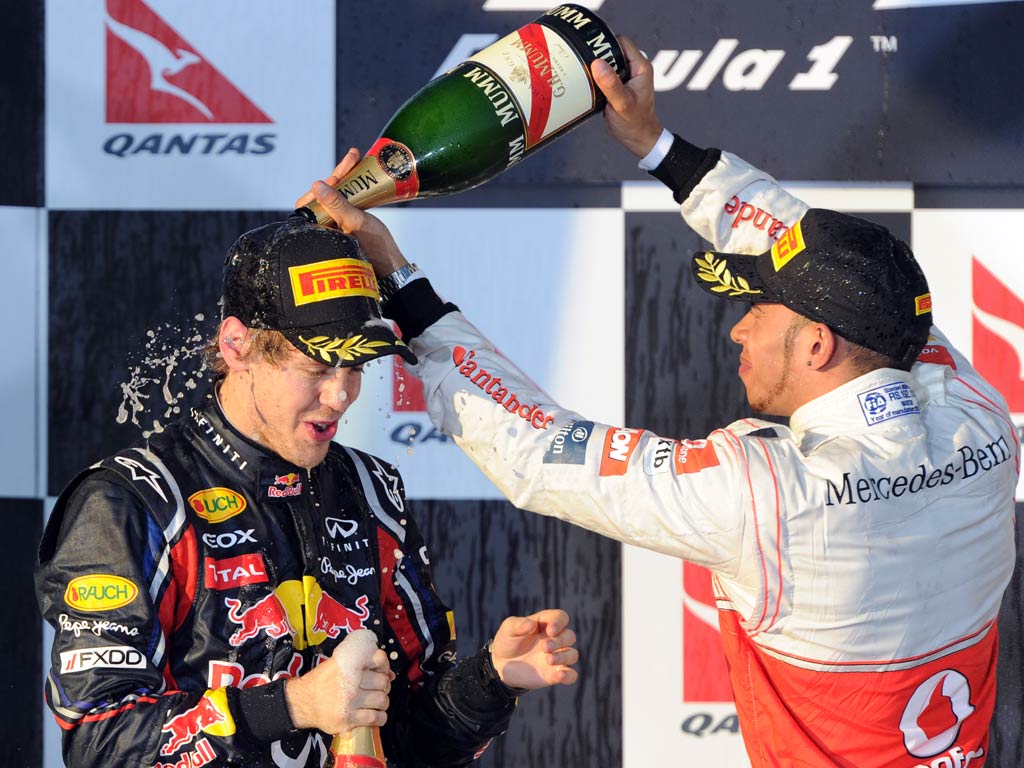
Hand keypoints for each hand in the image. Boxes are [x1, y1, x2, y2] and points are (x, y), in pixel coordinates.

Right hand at [284, 642, 393, 733]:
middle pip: (382, 682)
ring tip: (376, 702)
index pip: (378, 659)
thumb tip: (390, 675)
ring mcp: (348, 701)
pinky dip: (380, 717)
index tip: (381, 672)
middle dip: (383, 686)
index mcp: (348, 663)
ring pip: (381, 700)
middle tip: (377, 689)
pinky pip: (374, 718)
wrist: (302, 701)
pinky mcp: (346, 719)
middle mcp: (349, 680)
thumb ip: (362, 664)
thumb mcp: (339, 663)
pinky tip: (376, 715)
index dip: (384, 666)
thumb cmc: (323, 681)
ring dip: (382, 702)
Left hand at [294, 150, 409, 277]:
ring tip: (358, 159)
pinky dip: (352, 188)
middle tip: (354, 157)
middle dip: (339, 175)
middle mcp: (322, 229)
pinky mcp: (347, 225)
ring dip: (346, 178)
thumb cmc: (375, 249)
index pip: (309, 202)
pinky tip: (360, 175)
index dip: (324, 186)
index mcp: (317, 232)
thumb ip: (336, 203)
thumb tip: (317, 185)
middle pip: (324, 196)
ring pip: (335, 197)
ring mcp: (335, 227)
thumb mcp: (354, 222)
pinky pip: (344, 203)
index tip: (340, 176)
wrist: (392, 266)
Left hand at [489, 609, 578, 688]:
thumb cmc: (507, 641)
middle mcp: (554, 639)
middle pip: (569, 636)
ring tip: (548, 659)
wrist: (501, 664)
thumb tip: (532, 625)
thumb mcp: (508, 629)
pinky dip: (569, 675)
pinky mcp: (554, 674)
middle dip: (559, 641)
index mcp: (545, 623)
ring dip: (564, 657)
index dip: (559, 622)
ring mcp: (556, 656)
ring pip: (572, 654)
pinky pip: (571, 675)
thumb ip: (518, 624)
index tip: (550, 631)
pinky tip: (560, 675)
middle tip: (544, 647)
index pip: (561, 617)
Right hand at [591, 35, 662, 158]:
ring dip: (594, 67)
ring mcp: (624, 77)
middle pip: (612, 50)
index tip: (590, 50)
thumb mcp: (622, 104)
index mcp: (640, 67)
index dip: (606, 43)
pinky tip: (584, 83)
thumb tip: (598, 64)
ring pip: (606, 63)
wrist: (638, 138)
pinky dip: (594, 78)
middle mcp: (633, 69)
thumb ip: (611, 84)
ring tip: (581, 72)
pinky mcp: (616, 86)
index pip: (621, 42)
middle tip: (582, 62)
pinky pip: (603, 75)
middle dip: (597, 55)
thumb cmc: (635, 124)